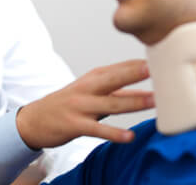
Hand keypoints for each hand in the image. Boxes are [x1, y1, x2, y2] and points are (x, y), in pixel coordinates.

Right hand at [15, 59, 153, 149]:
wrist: (34, 119)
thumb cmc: (67, 104)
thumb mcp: (91, 93)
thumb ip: (119, 93)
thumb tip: (147, 94)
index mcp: (93, 78)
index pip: (119, 68)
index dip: (139, 65)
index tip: (161, 60)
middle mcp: (87, 88)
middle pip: (114, 79)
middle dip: (134, 73)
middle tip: (155, 69)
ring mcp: (81, 106)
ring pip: (111, 103)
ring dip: (133, 102)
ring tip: (153, 101)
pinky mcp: (75, 125)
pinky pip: (98, 129)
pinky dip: (114, 133)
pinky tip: (129, 136)